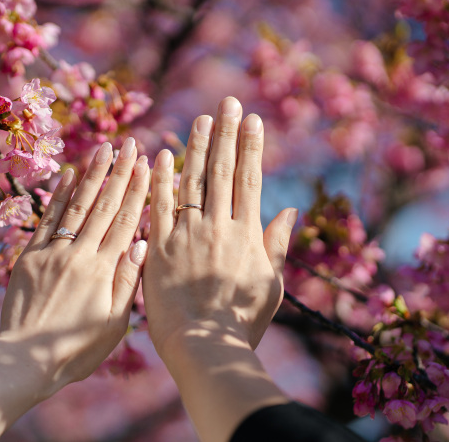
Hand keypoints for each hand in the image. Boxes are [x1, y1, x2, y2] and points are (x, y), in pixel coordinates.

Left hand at [0, 137, 148, 438]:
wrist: (24, 360)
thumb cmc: (75, 350)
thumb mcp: (113, 325)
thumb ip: (127, 283)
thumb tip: (140, 244)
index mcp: (102, 272)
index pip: (124, 222)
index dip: (137, 191)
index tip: (146, 165)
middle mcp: (78, 255)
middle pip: (102, 206)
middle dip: (119, 173)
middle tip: (130, 145)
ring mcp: (51, 253)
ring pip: (75, 206)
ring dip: (91, 175)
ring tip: (103, 149)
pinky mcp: (30, 257)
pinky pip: (47, 219)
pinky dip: (58, 195)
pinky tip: (68, 174)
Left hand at [144, 96, 296, 353]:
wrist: (205, 347)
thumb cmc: (241, 322)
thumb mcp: (270, 285)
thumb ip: (275, 245)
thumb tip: (289, 211)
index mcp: (247, 235)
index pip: (249, 180)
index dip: (250, 147)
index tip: (251, 119)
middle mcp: (219, 227)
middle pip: (223, 172)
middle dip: (226, 134)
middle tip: (228, 102)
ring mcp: (188, 236)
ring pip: (193, 182)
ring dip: (197, 148)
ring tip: (200, 118)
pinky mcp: (160, 249)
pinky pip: (159, 209)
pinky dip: (160, 181)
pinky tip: (160, 155)